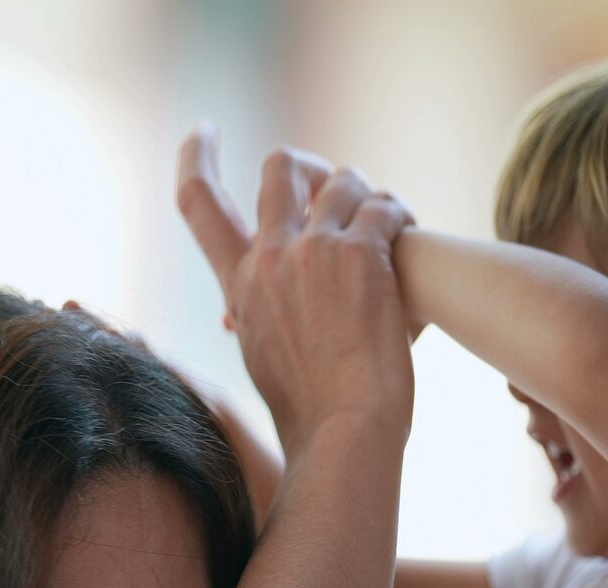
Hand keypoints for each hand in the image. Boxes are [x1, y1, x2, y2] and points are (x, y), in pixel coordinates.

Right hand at [176, 124, 415, 456]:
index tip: (204, 131)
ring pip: (343, 179)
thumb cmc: (312, 414)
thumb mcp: (262, 358)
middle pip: (281, 166)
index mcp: (240, 283)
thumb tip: (238, 315)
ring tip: (391, 229)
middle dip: (314, 167)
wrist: (345, 435)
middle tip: (341, 188)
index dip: (196, 156)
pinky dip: (402, 218)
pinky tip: (411, 243)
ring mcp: (315, 251)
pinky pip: (386, 207)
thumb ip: (254, 317)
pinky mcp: (362, 255)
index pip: (198, 202)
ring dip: (370, 196)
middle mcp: (270, 256)